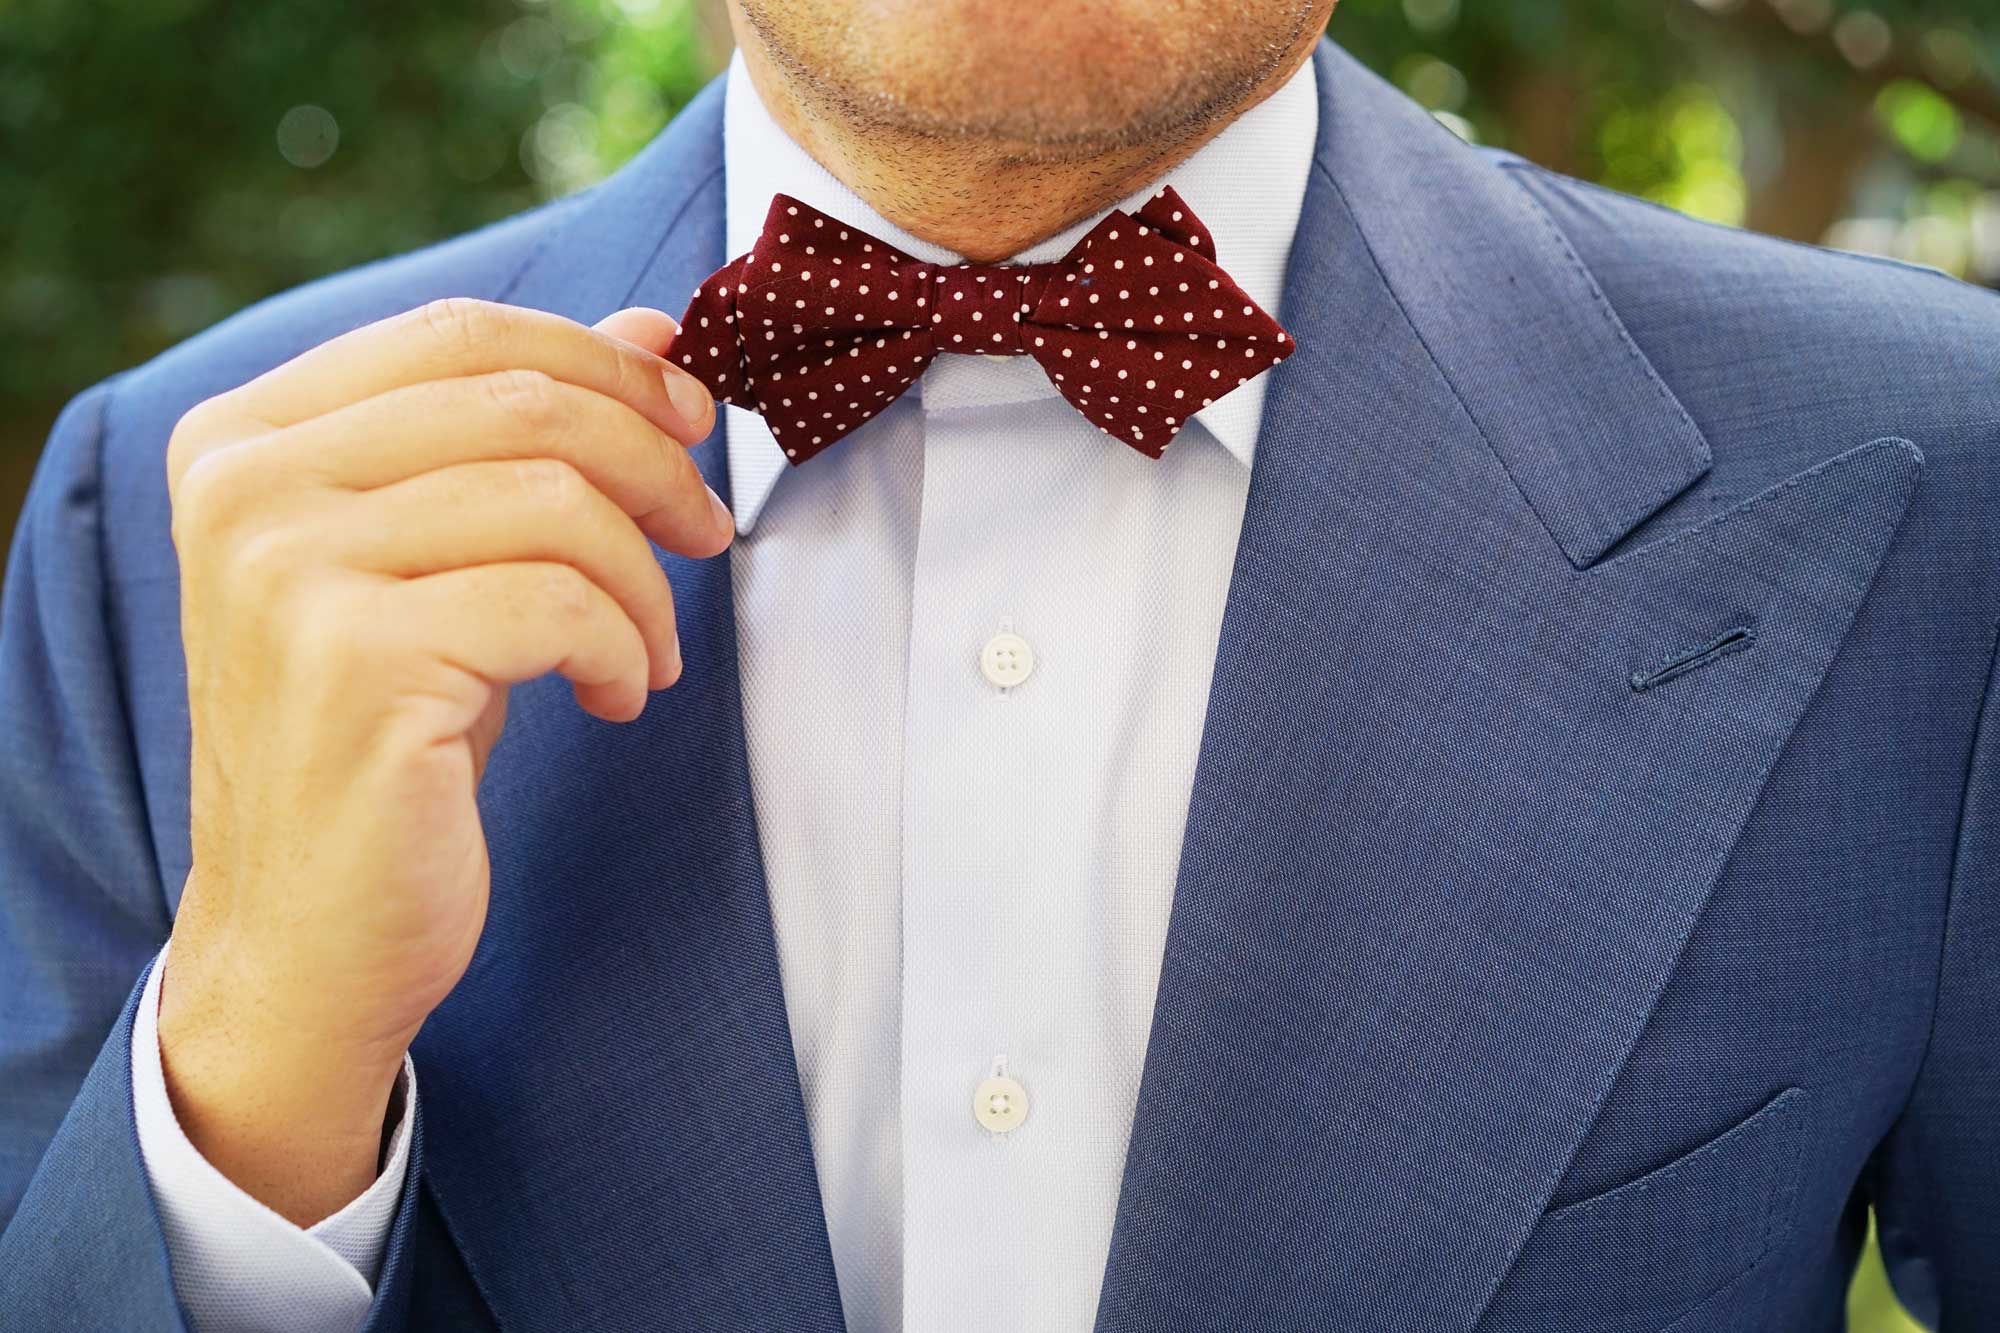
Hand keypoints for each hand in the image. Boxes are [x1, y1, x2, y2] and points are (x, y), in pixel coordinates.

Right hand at [154, 300, 727, 1225]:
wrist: (309, 931)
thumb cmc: (387, 738)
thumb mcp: (446, 563)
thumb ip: (520, 440)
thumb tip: (652, 331)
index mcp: (246, 436)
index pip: (460, 331)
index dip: (605, 363)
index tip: (692, 419)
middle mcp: (247, 485)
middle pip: (522, 401)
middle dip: (656, 464)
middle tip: (709, 534)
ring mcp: (288, 570)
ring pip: (555, 500)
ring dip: (646, 580)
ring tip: (651, 651)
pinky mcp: (355, 660)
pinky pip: (561, 603)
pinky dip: (625, 649)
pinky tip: (619, 698)